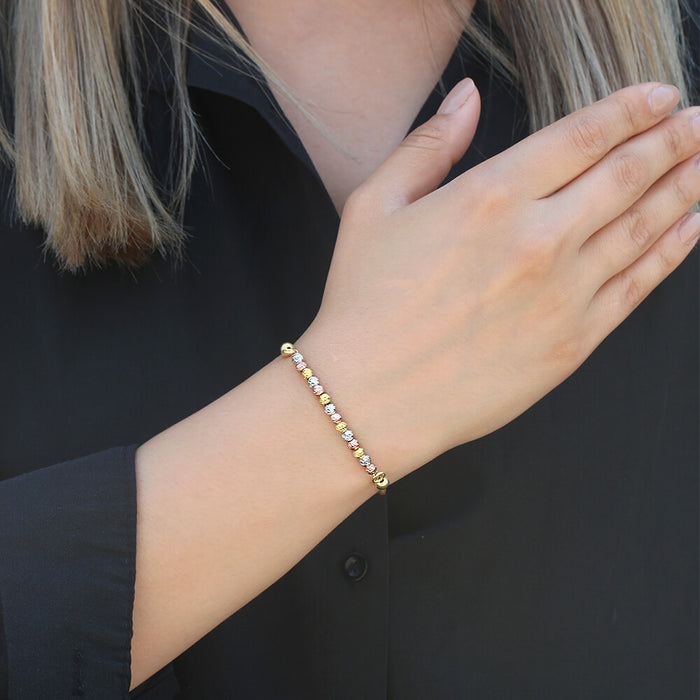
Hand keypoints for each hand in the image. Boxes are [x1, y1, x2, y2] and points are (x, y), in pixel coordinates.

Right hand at [297, 79, 699, 480]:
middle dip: (673, 140)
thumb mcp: (373, 208)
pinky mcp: (573, 341)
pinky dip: (674, 250)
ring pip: (645, 225)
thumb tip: (466, 98)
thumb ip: (428, 146)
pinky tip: (693, 226)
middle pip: (627, 174)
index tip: (660, 96)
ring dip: (686, 186)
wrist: (370, 396)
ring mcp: (564, 292)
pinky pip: (639, 285)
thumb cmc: (364, 305)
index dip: (629, 109)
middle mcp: (539, 238)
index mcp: (490, 196)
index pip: (582, 136)